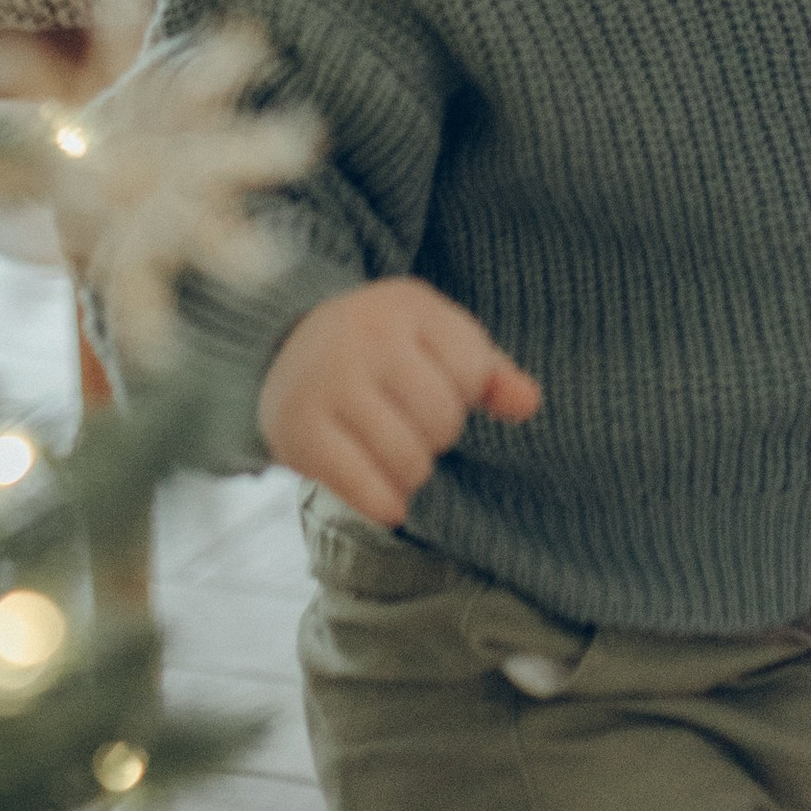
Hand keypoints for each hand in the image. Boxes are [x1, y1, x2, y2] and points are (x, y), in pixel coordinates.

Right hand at [258, 278, 537, 525]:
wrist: (281, 344)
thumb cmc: (379, 344)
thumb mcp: (435, 336)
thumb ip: (487, 370)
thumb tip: (529, 404)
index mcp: (405, 307)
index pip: (473, 371)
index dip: (465, 389)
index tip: (436, 382)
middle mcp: (363, 340)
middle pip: (442, 419)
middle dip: (438, 433)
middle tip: (410, 423)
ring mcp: (327, 386)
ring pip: (409, 460)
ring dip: (413, 471)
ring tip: (395, 452)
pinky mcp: (298, 434)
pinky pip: (366, 491)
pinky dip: (386, 503)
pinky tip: (387, 497)